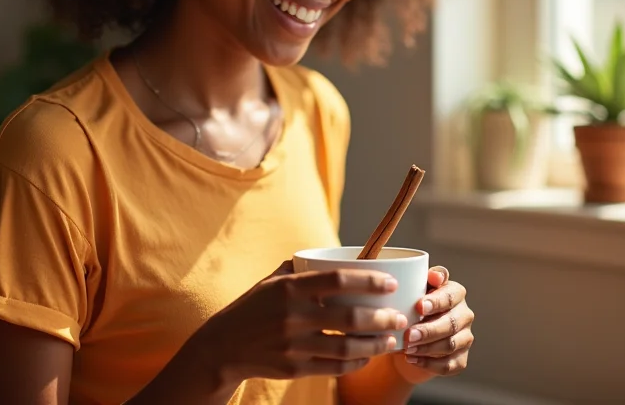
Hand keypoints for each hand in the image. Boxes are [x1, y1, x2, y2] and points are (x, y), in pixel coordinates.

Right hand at [189, 261, 408, 385]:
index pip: (337, 279)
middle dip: (382, 318)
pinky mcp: (294, 368)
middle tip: (401, 317)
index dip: (368, 281)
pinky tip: (368, 357)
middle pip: (349, 317)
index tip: (391, 283)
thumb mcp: (271, 280)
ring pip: (346, 347)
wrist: (224, 346)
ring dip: (375, 345)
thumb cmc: (253, 307)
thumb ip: (301, 268)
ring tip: (393, 340)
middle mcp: (293, 316)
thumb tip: (335, 256)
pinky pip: (334, 367)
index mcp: (290, 287)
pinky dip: (356, 363)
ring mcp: (294, 345)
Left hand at [391, 266, 474, 382]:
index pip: (450, 296)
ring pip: (450, 345)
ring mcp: (465, 338)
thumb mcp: (415, 287)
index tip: (419, 306)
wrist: (410, 334)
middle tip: (409, 334)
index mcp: (456, 292)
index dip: (436, 302)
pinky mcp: (460, 359)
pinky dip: (429, 363)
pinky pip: (448, 365)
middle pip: (451, 324)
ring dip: (427, 348)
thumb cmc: (411, 304)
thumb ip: (425, 278)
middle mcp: (464, 314)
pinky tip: (413, 359)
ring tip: (407, 347)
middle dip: (429, 330)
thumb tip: (435, 276)